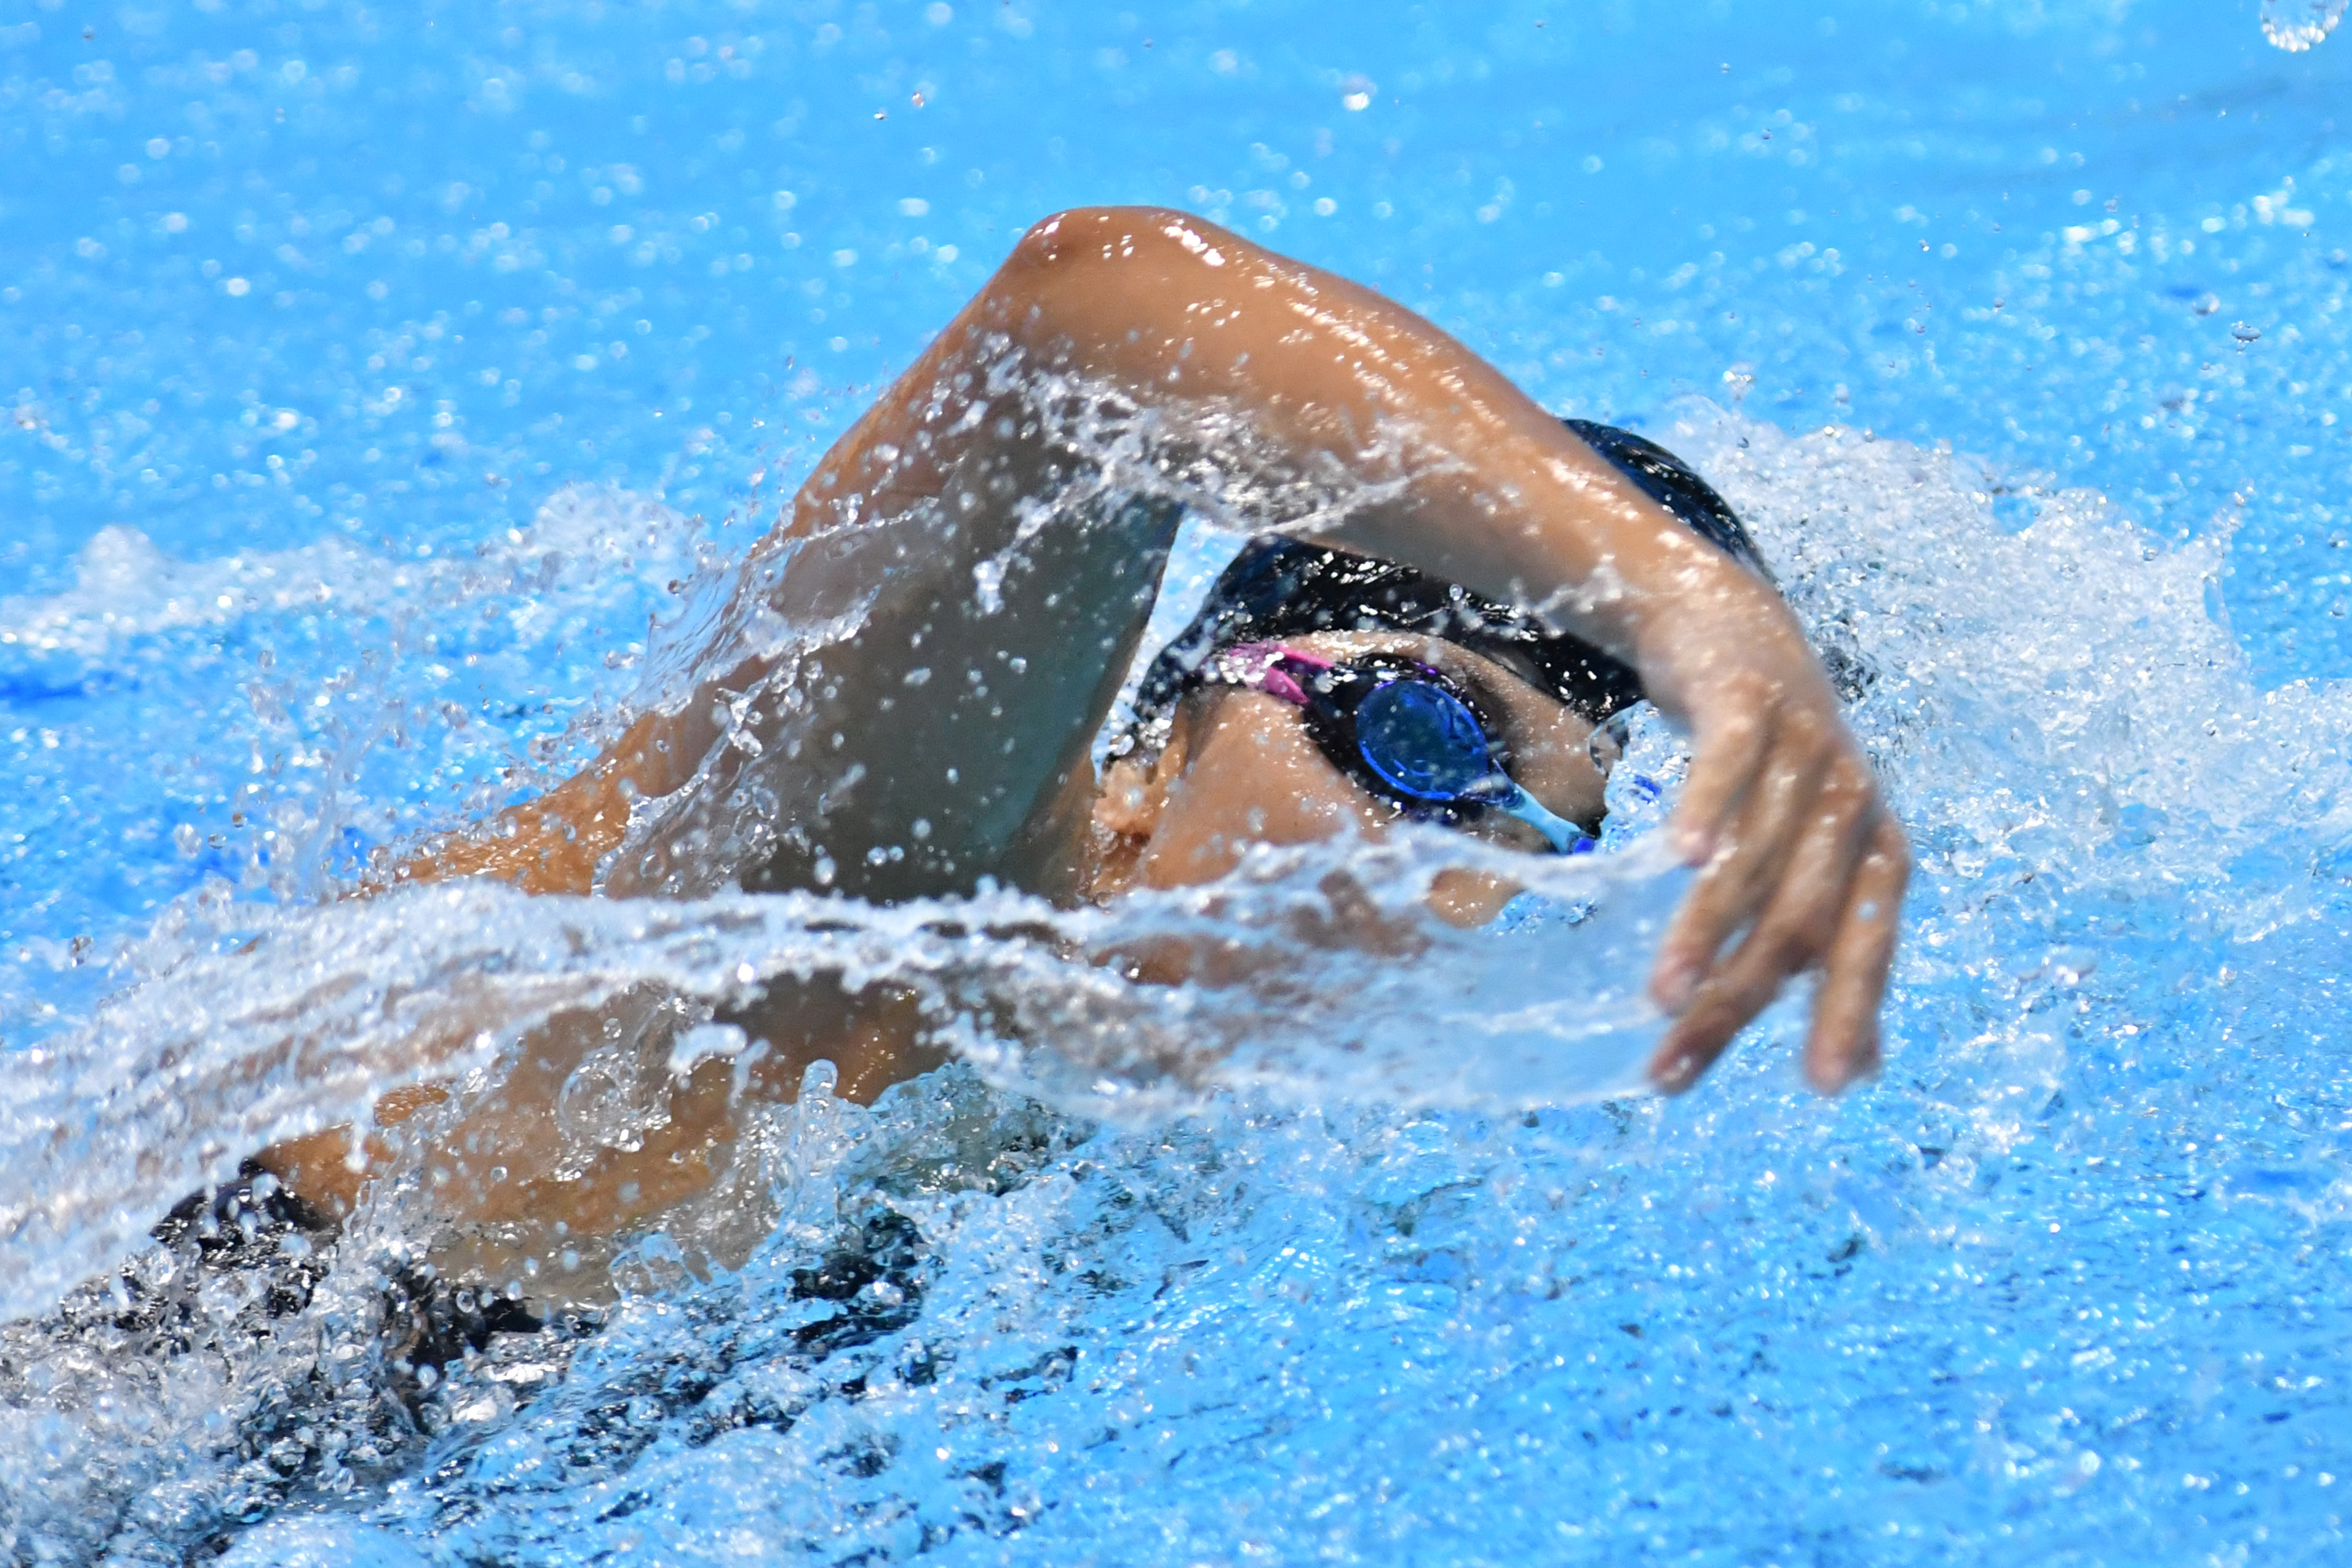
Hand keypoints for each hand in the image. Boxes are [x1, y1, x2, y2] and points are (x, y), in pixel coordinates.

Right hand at [1633, 575, 1908, 1094]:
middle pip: (1801, 916)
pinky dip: (1705, 810)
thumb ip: (1833, 947)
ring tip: (1661, 996)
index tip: (1819, 1088)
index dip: (1848, 1012)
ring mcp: (1805, 748)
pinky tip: (1673, 859)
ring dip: (1707, 930)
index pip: (1868, 944)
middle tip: (1675, 1067)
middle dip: (1740, 999)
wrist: (1737, 633)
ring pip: (1757, 855)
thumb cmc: (1779, 770)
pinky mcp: (1751, 703)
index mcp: (1876, 847)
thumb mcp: (1816, 856)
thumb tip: (1861, 1070)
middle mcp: (1853, 801)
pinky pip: (1730, 762)